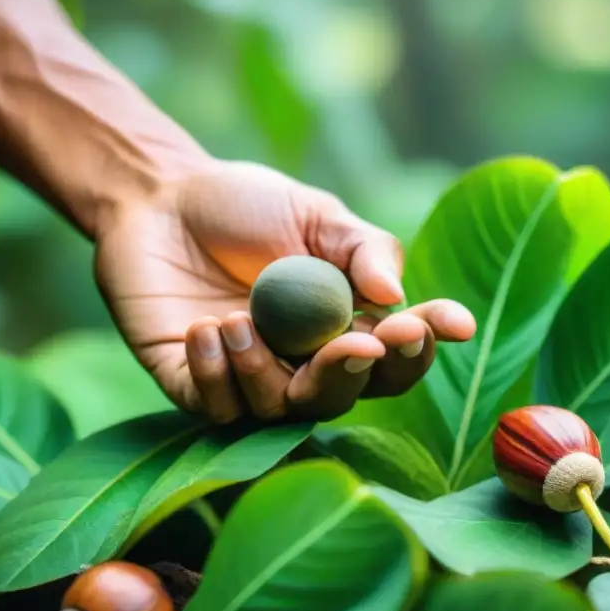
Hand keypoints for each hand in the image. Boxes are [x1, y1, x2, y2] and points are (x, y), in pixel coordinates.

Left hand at [94, 160, 476, 422]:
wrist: (160, 198)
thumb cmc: (247, 207)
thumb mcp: (317, 215)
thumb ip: (363, 249)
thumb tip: (395, 295)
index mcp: (343, 327)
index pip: (393, 356)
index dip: (421, 347)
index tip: (450, 322)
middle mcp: (301, 364)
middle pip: (340, 397)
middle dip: (351, 374)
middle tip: (358, 343)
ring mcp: (247, 379)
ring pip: (276, 411)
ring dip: (265, 371)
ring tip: (238, 318)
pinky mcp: (192, 384)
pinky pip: (215, 408)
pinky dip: (214, 375)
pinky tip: (203, 329)